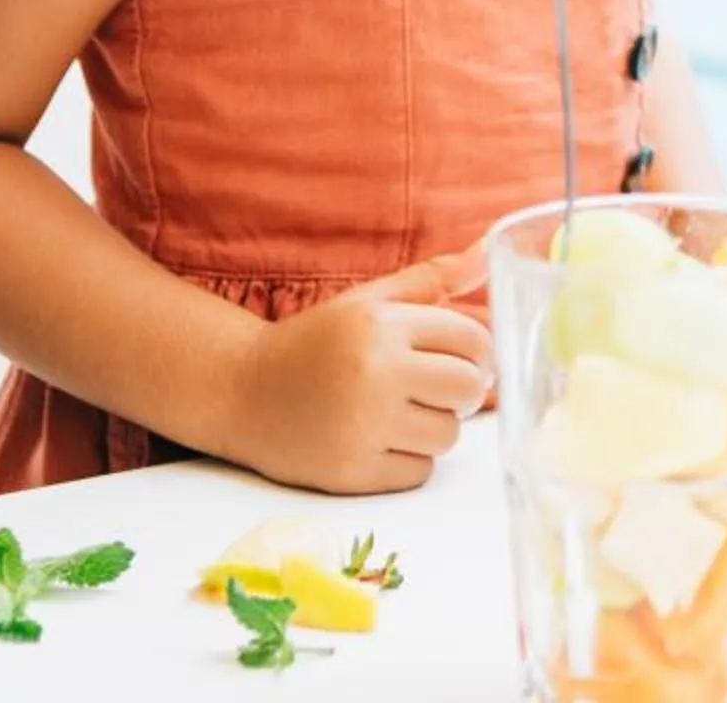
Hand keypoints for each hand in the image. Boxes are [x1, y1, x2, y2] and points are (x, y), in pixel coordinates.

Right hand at [222, 247, 494, 493]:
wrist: (241, 391)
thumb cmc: (315, 343)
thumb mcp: (367, 301)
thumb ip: (430, 280)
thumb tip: (485, 254)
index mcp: (381, 326)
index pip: (473, 341)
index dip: (480, 352)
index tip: (468, 359)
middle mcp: (375, 373)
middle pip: (469, 389)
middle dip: (465, 390)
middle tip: (441, 389)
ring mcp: (362, 427)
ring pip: (448, 435)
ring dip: (437, 427)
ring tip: (405, 413)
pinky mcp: (351, 472)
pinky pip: (419, 472)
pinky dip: (410, 460)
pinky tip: (381, 440)